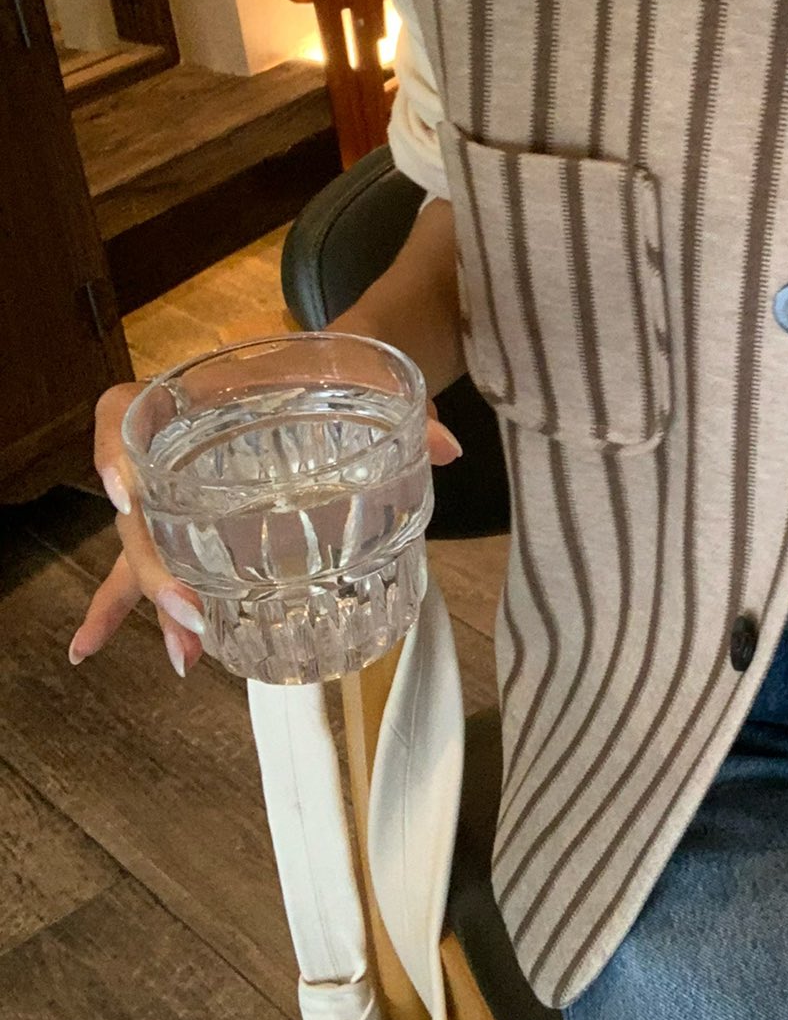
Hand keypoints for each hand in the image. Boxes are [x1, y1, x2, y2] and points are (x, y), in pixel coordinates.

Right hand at [68, 380, 462, 675]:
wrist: (353, 363)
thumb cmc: (343, 361)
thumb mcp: (368, 371)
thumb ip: (403, 404)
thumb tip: (446, 446)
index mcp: (202, 397)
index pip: (124, 410)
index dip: (110, 449)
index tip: (125, 495)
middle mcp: (179, 446)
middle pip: (138, 506)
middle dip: (154, 564)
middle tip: (189, 609)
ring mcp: (189, 490)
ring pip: (149, 547)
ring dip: (159, 602)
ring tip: (187, 652)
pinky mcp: (210, 523)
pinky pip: (176, 566)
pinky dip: (166, 612)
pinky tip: (180, 658)